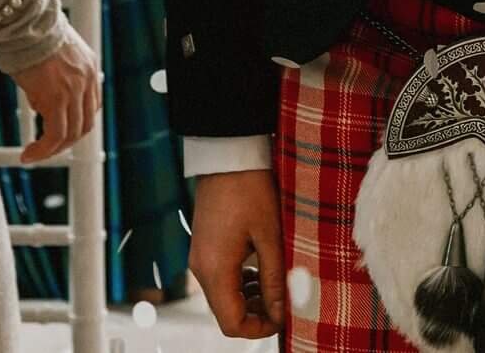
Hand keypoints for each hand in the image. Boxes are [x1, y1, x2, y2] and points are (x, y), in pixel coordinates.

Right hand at [6, 19, 100, 164]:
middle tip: (46, 149)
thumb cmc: (28, 33)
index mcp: (89, 67)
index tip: (60, 132)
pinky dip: (43, 150)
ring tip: (34, 154)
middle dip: (66, 140)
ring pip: (71, 133)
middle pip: (85, 123)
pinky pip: (55, 134)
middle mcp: (87, 79)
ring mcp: (74, 89)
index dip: (77, 122)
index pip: (92, 105)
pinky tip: (28, 154)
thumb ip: (54, 77)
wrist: (24, 21)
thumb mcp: (50, 55)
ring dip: (52, 149)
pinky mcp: (57, 98)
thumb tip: (40, 100)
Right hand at [189, 168, 285, 338]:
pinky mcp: (205, 248)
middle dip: (256, 314)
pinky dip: (242, 282)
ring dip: (250, 298)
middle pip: (226, 313)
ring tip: (277, 283)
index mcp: (216, 270)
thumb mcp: (270, 236)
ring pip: (224, 297)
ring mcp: (201, 258)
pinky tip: (262, 267)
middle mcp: (202, 269)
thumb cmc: (249, 189)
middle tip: (284, 301)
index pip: (231, 323)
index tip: (283, 319)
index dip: (259, 329)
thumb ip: (274, 277)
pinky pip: (221, 278)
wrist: (227, 155)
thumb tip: (281, 311)